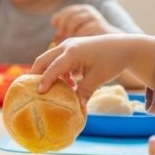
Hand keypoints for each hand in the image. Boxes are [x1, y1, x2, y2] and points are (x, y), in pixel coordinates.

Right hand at [30, 34, 154, 107]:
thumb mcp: (98, 78)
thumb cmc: (112, 61)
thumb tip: (77, 108)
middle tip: (29, 89)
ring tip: (50, 89)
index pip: (53, 68)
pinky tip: (69, 83)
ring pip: (48, 59)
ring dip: (47, 73)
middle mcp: (66, 46)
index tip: (39, 92)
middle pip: (43, 60)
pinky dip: (57, 71)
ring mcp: (67, 45)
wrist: (124, 46)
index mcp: (73, 52)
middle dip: (35, 74)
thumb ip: (85, 92)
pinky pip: (57, 60)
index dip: (45, 80)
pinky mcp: (71, 48)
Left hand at [51, 4, 115, 42]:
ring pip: (75, 20)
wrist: (113, 45)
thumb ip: (66, 33)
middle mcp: (89, 12)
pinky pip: (83, 29)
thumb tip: (55, 38)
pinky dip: (78, 36)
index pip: (66, 12)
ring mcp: (95, 18)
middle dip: (62, 25)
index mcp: (82, 10)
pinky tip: (78, 42)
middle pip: (69, 15)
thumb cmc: (91, 40)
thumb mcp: (77, 33)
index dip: (58, 18)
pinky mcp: (100, 25)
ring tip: (69, 39)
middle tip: (60, 35)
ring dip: (69, 31)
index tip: (55, 27)